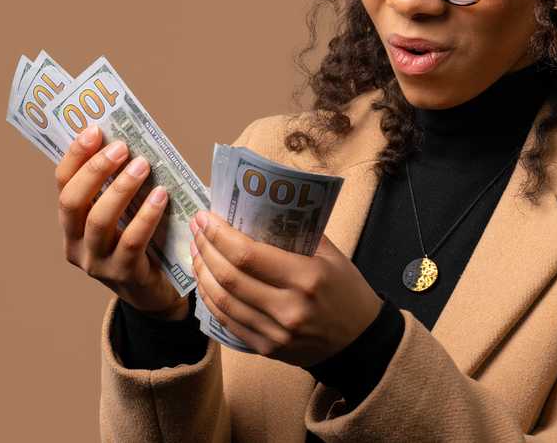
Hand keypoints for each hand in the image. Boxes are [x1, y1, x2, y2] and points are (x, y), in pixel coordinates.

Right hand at [55, 125, 189, 321]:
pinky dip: (146, 215)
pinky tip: (161, 196)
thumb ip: (119, 186)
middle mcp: (75, 244)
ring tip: (143, 165)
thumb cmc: (141, 241)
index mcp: (70, 224)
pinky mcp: (122, 275)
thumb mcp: (124, 213)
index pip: (63, 185)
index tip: (94, 130)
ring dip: (120, 189)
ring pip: (99, 221)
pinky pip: (131, 242)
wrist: (155, 292)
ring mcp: (96, 263)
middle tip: (121, 147)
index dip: (75, 156)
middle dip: (94, 170)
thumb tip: (130, 142)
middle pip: (72, 202)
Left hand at [189, 210, 383, 366]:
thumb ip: (300, 234)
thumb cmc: (347, 292)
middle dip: (206, 248)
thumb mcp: (332, 256)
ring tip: (195, 250)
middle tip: (196, 227)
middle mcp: (289, 307)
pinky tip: (204, 281)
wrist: (360, 342)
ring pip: (223, 301)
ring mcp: (276, 333)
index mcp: (307, 277)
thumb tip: (263, 208)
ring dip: (202, 273)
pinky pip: (228, 322)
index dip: (220, 235)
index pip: (249, 255)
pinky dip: (210, 300)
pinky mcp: (267, 348)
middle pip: (230, 277)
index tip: (206, 217)